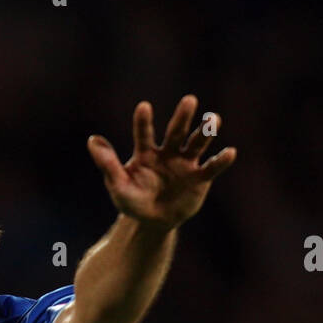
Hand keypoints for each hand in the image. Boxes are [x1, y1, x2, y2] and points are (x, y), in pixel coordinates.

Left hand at [88, 95, 235, 229]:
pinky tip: (230, 152)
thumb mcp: (117, 184)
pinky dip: (220, 161)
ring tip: (214, 119)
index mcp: (146, 152)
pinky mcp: (199, 178)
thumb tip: (92, 139)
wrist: (151, 222)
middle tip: (190, 100)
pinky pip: (211, 168)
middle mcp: (168, 152)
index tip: (143, 107)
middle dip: (182, 117)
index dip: (144, 121)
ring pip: (197, 144)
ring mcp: (185, 164)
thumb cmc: (132, 200)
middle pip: (176, 132)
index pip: (144, 133)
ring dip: (205, 132)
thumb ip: (108, 163)